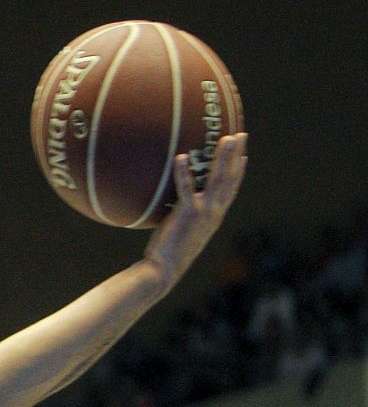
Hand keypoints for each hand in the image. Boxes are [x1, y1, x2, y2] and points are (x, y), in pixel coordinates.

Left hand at [144, 133, 247, 279]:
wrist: (163, 271)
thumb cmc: (168, 254)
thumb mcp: (182, 232)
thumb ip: (183, 217)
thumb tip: (173, 207)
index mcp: (214, 217)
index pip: (230, 190)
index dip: (238, 172)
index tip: (243, 155)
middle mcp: (214, 212)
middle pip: (230, 179)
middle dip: (236, 155)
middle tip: (240, 135)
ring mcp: (203, 212)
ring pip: (218, 179)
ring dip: (223, 157)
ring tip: (226, 138)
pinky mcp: (187, 214)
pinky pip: (186, 189)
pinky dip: (184, 172)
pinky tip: (181, 156)